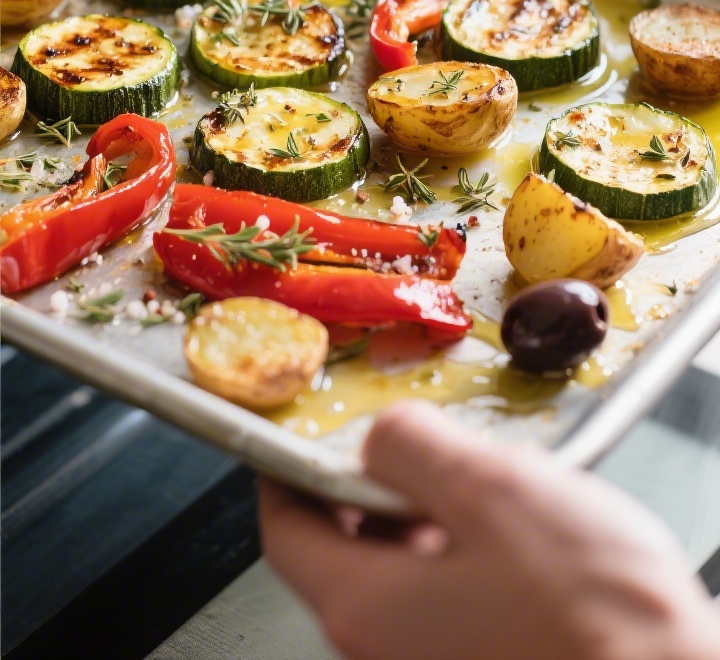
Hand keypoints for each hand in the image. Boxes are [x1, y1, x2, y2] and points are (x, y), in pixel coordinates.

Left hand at [259, 401, 719, 659]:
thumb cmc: (591, 611)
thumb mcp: (490, 489)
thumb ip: (413, 447)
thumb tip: (379, 435)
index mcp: (367, 605)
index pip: (286, 530)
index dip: (285, 473)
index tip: (295, 438)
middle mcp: (384, 650)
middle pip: (341, 554)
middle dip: (367, 489)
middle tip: (406, 446)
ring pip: (397, 577)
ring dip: (421, 520)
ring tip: (478, 486)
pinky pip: (443, 604)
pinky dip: (459, 557)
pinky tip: (515, 538)